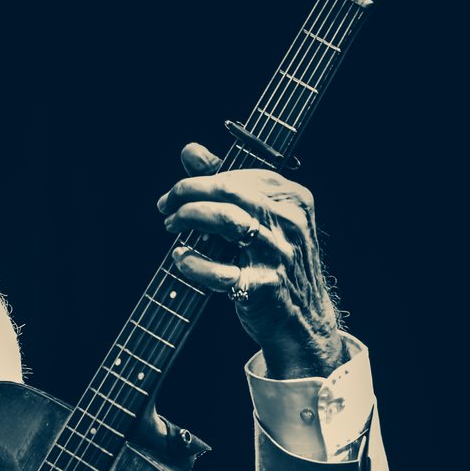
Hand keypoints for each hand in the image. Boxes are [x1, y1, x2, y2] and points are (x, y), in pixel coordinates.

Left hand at [158, 143, 343, 377]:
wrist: (303, 319)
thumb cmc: (275, 263)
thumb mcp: (261, 219)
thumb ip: (226, 183)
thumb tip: (190, 150)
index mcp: (293, 198)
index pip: (238, 176)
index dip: (198, 181)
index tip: (175, 194)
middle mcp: (290, 222)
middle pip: (229, 192)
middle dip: (187, 194)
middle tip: (166, 208)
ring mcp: (280, 254)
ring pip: (225, 221)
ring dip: (188, 220)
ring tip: (172, 227)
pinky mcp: (264, 286)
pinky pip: (219, 271)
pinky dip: (193, 264)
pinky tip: (180, 259)